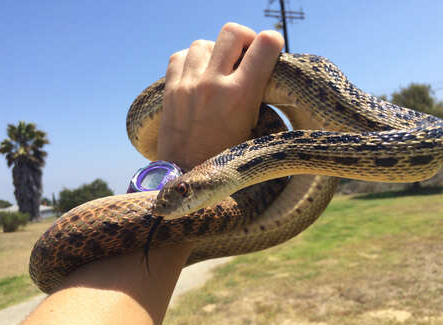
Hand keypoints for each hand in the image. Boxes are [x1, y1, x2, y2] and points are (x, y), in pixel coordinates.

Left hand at [158, 22, 283, 169]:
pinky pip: (180, 55)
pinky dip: (191, 61)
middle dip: (244, 39)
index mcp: (241, 96)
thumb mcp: (253, 128)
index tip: (270, 52)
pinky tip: (197, 76)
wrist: (186, 175)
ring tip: (218, 70)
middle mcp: (213, 84)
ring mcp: (188, 85)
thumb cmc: (226, 157)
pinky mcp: (170, 89)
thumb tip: (262, 65)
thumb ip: (258, 93)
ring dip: (215, 52)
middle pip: (232, 32)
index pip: (266, 45)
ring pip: (203, 42)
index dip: (273, 43)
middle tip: (245, 56)